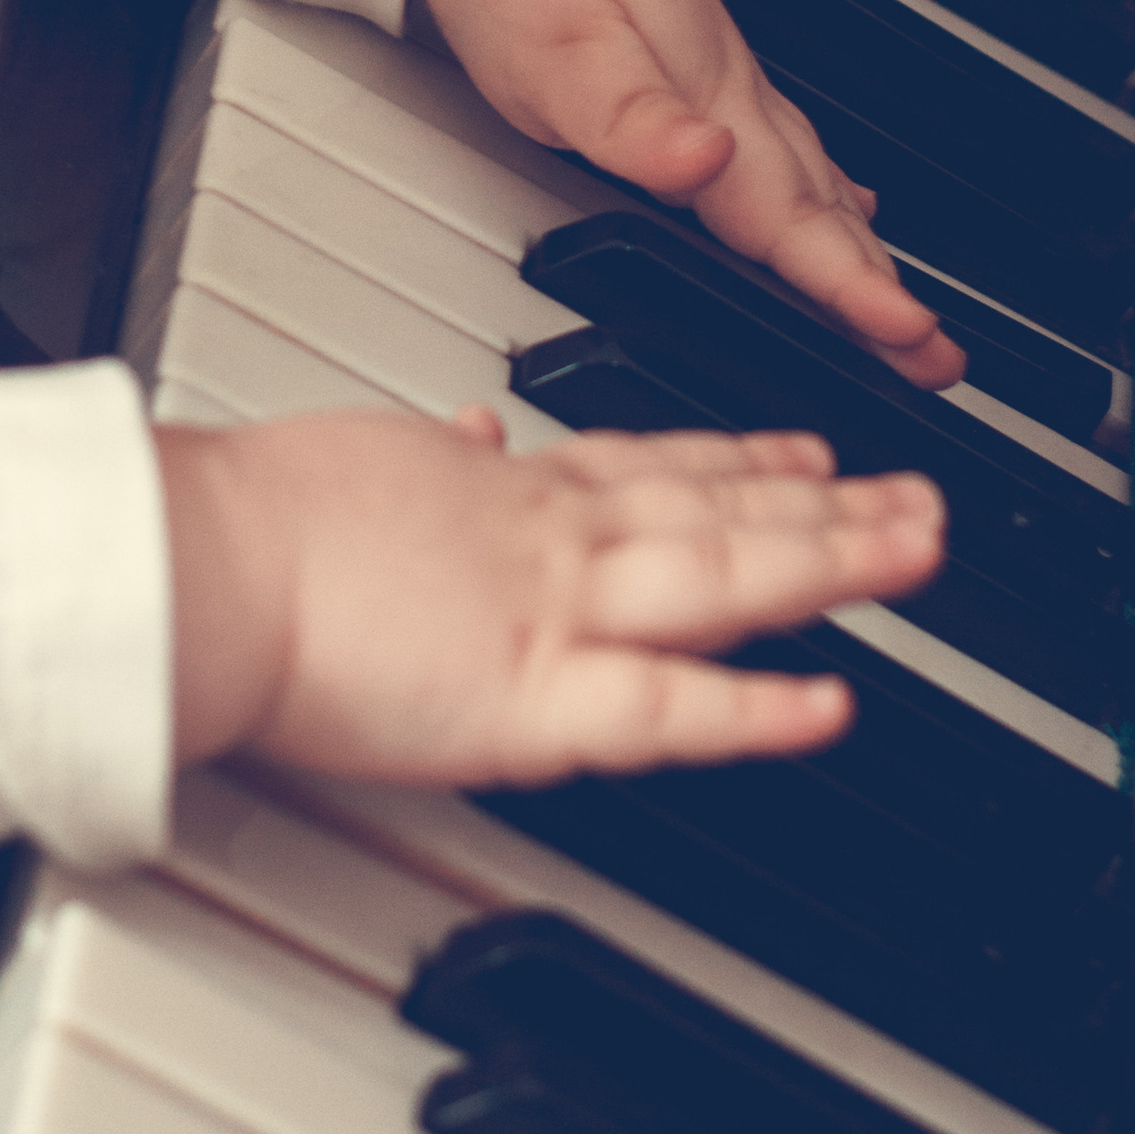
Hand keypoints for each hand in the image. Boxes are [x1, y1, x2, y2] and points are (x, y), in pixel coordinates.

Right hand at [160, 403, 945, 782]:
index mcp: (507, 485)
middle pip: (720, 511)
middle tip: (922, 497)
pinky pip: (669, 705)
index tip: (807, 454)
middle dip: (831, 507)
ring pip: (726, 578)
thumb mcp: (368, 452)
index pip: (653, 464)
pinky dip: (754, 707)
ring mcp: (557, 610)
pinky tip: (829, 705)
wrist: (212, 562)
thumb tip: (464, 426)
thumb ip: (435, 451)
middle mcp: (554, 536)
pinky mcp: (535, 695)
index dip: (742, 460)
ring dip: (834, 565)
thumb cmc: (257, 519)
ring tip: (919, 555)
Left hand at [414, 0, 968, 381]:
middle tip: (938, 354)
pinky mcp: (675, 48)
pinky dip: (811, 183)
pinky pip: (773, 138)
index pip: (788, 216)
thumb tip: (706, 165)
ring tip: (894, 296)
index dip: (849, 287)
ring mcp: (704, 59)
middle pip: (814, 203)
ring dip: (850, 241)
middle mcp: (720, 77)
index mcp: (704, 86)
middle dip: (875, 281)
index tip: (915, 340)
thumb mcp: (555, 47)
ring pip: (801, 171)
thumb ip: (631, 120)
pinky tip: (826, 194)